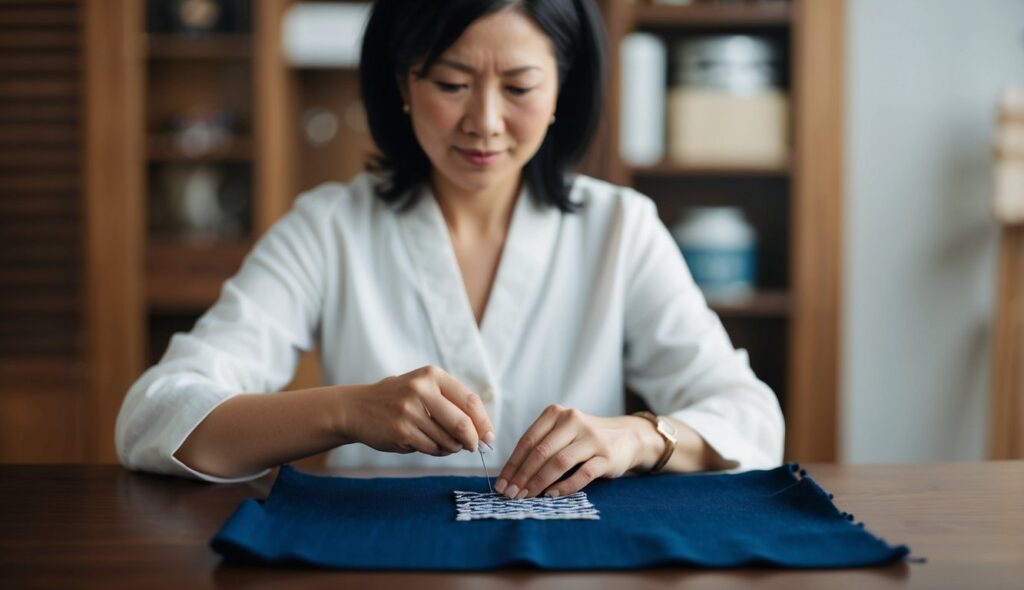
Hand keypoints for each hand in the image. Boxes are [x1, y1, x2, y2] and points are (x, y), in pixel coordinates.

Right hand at [340, 365, 494, 456]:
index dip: (483, 422)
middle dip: (473, 441)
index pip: (469, 400)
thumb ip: (450, 402)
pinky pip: (431, 448)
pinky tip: (427, 444)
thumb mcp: (423, 387)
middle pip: (462, 424)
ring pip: (447, 440)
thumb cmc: (398, 399)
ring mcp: (409, 411)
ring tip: (443, 443)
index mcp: (432, 375)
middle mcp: (421, 390)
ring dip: (452, 448)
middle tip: (473, 447)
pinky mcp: (401, 431)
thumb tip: (482, 430)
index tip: (489, 436)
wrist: (357, 408)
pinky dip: (436, 451)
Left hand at [494, 404, 646, 498]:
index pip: (528, 441)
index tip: (502, 484)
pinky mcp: (607, 456)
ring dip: (539, 482)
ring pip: (559, 462)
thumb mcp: (562, 433)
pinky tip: (552, 495)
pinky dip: (565, 486)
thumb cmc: (584, 439)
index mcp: (556, 414)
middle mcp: (573, 421)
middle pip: (541, 451)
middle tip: (511, 494)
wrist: (627, 436)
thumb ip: (540, 446)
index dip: (512, 464)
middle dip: (522, 476)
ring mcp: (592, 438)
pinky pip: (583, 474)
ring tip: (527, 496)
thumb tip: (511, 476)